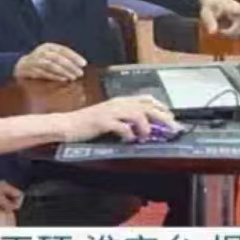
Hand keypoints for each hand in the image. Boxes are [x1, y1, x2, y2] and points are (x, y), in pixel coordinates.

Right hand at [14, 43, 86, 81]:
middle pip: (58, 58)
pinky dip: (55, 76)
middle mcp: (41, 52)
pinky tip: (63, 79)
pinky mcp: (31, 70)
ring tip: (73, 77)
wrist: (21, 65)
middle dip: (70, 66)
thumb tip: (79, 65)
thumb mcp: (50, 55)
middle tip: (80, 73)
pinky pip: (44, 73)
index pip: (63, 50)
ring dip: (63, 72)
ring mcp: (35, 61)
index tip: (84, 64)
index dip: (74, 56)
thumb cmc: (40, 60)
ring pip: (51, 65)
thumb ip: (62, 57)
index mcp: (48, 46)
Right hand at [59, 95, 174, 141]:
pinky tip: (130, 140)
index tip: (171, 117)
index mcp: (120, 101)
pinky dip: (129, 134)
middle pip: (146, 106)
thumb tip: (144, 128)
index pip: (146, 99)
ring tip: (146, 136)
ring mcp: (110, 112)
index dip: (161, 107)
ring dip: (146, 126)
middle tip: (172, 128)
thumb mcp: (110, 117)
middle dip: (162, 117)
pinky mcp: (102, 122)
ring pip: (137, 113)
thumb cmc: (87, 123)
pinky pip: (121, 126)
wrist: (67, 125)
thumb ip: (126, 119)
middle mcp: (117, 104)